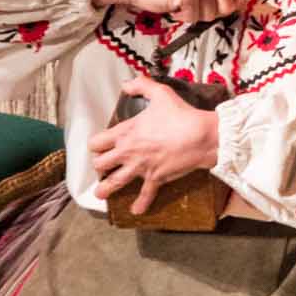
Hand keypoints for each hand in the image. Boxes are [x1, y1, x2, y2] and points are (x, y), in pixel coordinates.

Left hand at [89, 79, 219, 213]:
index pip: (98, 142)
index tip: (99, 146)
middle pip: (101, 164)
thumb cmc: (180, 115)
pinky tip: (136, 211)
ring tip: (100, 194)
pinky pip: (145, 195)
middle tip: (102, 167)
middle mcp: (128, 152)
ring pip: (115, 183)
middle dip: (100, 166)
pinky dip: (140, 204)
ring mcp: (140, 167)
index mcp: (125, 132)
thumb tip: (127, 83)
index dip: (96, 145)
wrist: (200, 136)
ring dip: (106, 190)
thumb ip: (141, 85)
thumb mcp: (160, 93)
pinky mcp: (155, 178)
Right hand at [92, 0, 248, 19]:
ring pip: (210, 15)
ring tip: (180, 1)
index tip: (220, 4)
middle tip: (193, 3)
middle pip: (229, 6)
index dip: (235, 0)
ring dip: (194, 14)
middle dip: (210, 12)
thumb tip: (238, 5)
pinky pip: (194, 18)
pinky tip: (173, 4)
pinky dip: (181, 16)